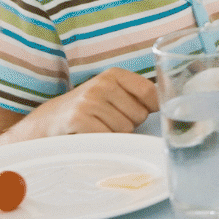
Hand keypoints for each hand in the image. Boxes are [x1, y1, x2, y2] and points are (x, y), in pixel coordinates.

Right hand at [14, 67, 157, 140]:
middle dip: (127, 124)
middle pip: (140, 115)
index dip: (149, 109)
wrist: (45, 125)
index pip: (150, 93)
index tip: (137, 114)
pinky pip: (109, 138)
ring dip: (113, 136)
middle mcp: (102, 84)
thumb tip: (173, 110)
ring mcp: (90, 100)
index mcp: (114, 75)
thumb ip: (136, 98)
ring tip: (95, 128)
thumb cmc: (85, 113)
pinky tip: (88, 136)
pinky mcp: (80, 118)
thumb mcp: (109, 96)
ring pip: (125, 129)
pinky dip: (102, 143)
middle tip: (104, 122)